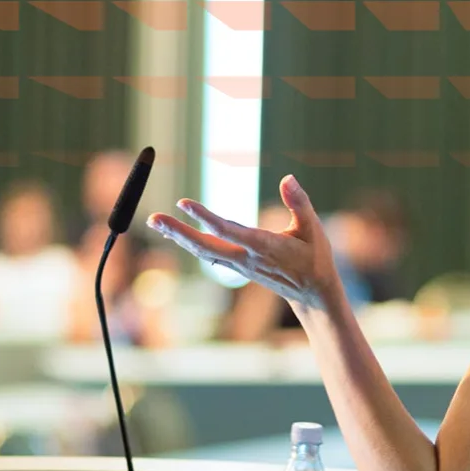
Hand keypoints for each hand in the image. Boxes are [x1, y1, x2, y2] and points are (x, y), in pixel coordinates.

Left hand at [146, 175, 341, 310]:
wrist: (313, 292)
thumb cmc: (315, 256)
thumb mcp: (313, 227)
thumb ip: (300, 203)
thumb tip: (287, 178)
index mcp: (265, 247)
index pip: (228, 230)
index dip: (205, 217)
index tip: (184, 203)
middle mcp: (247, 259)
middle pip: (206, 246)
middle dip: (179, 232)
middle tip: (154, 217)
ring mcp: (240, 267)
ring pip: (204, 252)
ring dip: (179, 237)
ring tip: (156, 221)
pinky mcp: (238, 268)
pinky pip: (209, 255)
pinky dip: (190, 243)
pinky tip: (175, 234)